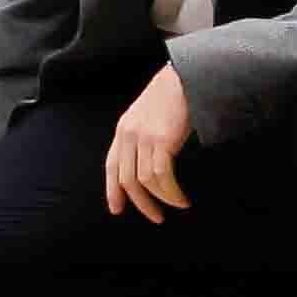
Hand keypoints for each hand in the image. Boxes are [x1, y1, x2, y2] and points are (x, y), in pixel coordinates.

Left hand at [102, 67, 195, 223]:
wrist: (185, 77)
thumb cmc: (172, 98)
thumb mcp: (149, 118)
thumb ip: (144, 138)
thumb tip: (149, 167)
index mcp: (123, 130)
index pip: (112, 166)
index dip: (113, 190)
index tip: (116, 209)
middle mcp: (128, 135)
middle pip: (127, 179)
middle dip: (140, 203)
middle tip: (156, 218)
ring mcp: (144, 137)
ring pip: (145, 181)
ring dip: (163, 199)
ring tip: (179, 205)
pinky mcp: (162, 140)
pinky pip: (162, 176)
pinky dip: (171, 192)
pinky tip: (182, 199)